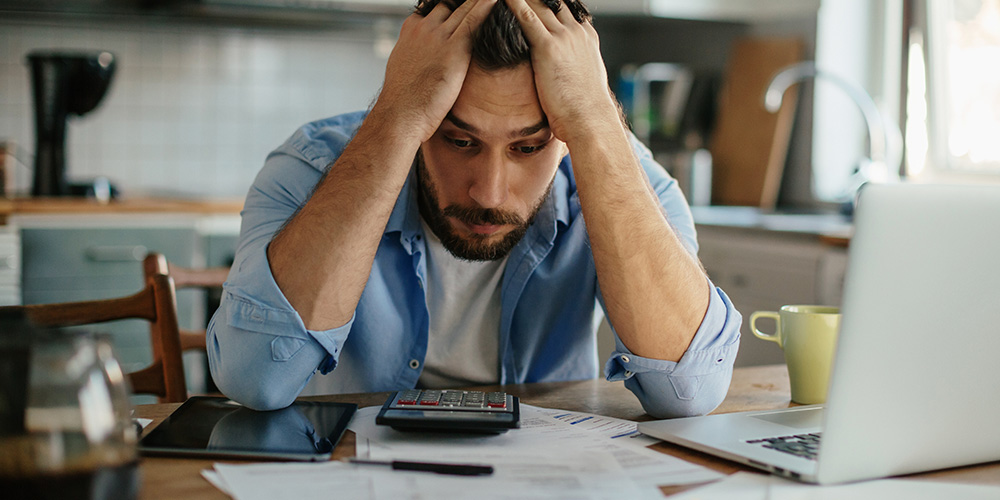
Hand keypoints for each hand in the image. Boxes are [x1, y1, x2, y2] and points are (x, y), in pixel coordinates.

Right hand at [375, 0, 497, 143]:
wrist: (400, 114)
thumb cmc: (403, 100)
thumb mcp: (405, 66)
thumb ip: (417, 54)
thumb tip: (425, 59)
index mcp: (411, 30)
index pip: (434, 6)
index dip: (450, 7)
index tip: (460, 7)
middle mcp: (424, 27)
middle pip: (450, 3)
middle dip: (466, 3)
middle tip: (482, 3)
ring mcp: (439, 36)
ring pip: (464, 7)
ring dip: (478, 3)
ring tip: (497, 0)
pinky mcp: (454, 49)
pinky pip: (475, 20)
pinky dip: (487, 7)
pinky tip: (496, 0)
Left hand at [504, 0, 621, 143]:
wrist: (589, 119)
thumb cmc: (585, 109)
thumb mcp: (584, 79)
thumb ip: (573, 66)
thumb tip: (564, 73)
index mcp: (586, 38)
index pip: (565, 9)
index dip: (549, 3)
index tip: (535, 2)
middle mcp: (576, 31)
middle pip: (552, 2)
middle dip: (536, 0)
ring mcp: (563, 36)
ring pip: (539, 4)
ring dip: (523, 0)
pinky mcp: (548, 47)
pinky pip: (526, 17)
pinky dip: (513, 4)